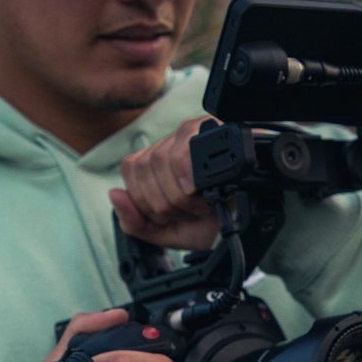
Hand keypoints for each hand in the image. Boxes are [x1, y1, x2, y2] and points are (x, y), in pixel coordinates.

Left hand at [108, 116, 219, 250]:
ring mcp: (194, 133)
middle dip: (165, 201)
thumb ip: (134, 221)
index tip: (168, 215)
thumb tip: (114, 195)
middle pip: (147, 164)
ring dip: (181, 194)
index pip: (132, 167)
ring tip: (201, 204)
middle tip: (188, 211)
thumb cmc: (211, 225)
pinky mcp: (215, 128)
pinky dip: (190, 177)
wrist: (248, 224)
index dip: (146, 198)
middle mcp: (173, 143)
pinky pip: (187, 143)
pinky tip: (205, 192)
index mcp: (158, 162)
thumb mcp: (166, 233)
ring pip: (164, 157)